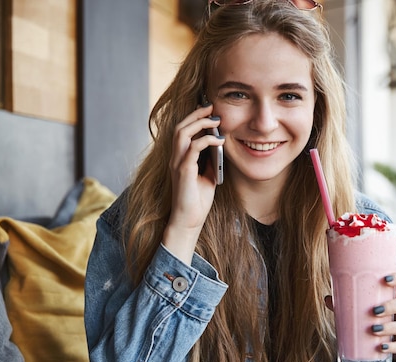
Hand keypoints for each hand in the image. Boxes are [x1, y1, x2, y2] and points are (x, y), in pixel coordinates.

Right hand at [162, 104, 224, 262]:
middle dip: (196, 114)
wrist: (189, 220)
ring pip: (182, 133)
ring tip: (215, 119)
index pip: (182, 131)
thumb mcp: (208, 175)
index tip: (210, 110)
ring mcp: (177, 164)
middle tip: (212, 107)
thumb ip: (211, 159)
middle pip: (180, 127)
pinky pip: (193, 148)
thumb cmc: (198, 199)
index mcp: (179, 158)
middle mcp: (175, 158)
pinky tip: (220, 140)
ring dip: (199, 123)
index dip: (194, 118)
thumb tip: (220, 143)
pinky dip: (206, 140)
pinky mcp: (183, 171)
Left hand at [323, 272, 395, 361]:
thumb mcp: (368, 309)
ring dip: (390, 327)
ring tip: (374, 329)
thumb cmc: (380, 318)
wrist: (394, 342)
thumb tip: (327, 299)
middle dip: (392, 306)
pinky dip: (394, 347)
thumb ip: (350, 304)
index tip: (384, 279)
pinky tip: (382, 347)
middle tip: (374, 311)